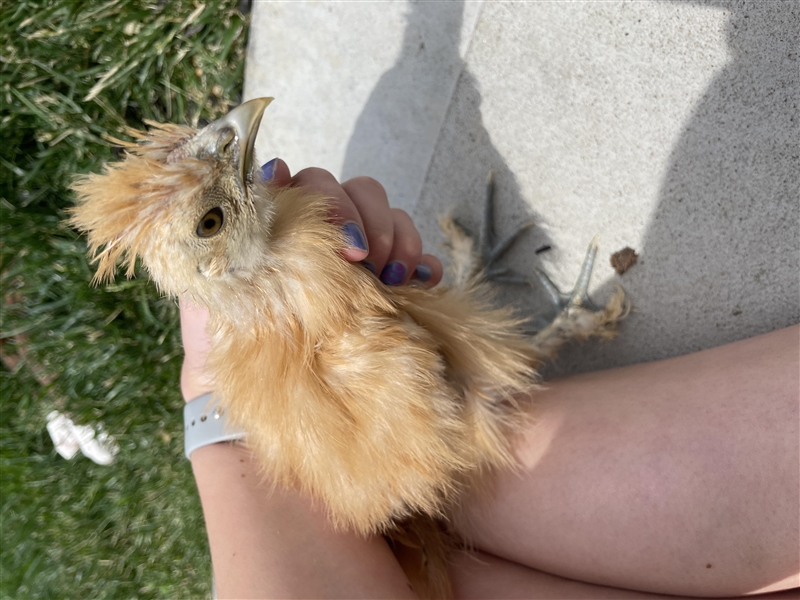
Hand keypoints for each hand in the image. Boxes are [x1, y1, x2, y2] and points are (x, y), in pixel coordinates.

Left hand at [180, 160, 443, 401]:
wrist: (272, 439)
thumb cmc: (236, 376)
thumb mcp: (213, 317)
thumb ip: (219, 263)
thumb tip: (233, 213)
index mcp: (274, 242)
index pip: (296, 186)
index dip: (315, 192)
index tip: (325, 223)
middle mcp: (316, 246)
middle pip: (346, 191)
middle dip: (360, 213)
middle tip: (361, 257)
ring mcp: (357, 268)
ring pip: (385, 214)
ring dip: (395, 233)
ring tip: (393, 276)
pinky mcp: (392, 294)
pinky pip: (418, 258)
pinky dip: (424, 262)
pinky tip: (425, 281)